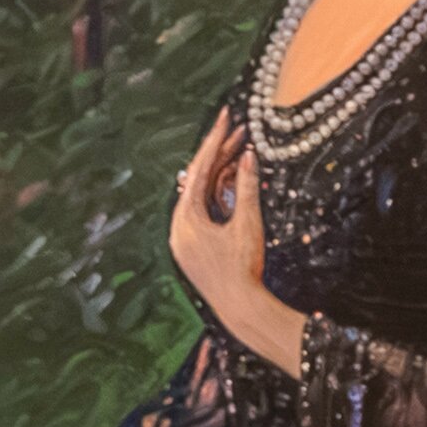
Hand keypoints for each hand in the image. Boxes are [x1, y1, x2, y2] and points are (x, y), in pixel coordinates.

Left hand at [164, 117, 293, 355]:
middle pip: (198, 180)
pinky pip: (203, 211)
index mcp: (186, 219)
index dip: (215, 140)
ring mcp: (184, 238)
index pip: (200, 169)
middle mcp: (179, 227)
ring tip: (240, 151)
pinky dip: (217, 195)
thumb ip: (244, 187)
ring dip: (220, 174)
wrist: (241, 308)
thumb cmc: (243, 269)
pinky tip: (232, 182)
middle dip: (219, 155)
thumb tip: (248, 156)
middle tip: (237, 131)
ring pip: (200, 195)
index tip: (226, 118)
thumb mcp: (246, 224)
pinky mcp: (193, 247)